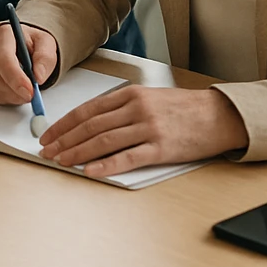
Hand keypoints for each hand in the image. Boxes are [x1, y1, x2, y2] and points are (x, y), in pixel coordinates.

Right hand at [0, 20, 58, 103]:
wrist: (19, 45)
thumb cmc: (30, 43)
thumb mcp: (45, 43)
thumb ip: (45, 58)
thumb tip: (38, 77)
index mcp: (1, 33)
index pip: (3, 56)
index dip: (15, 77)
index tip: (30, 91)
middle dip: (12, 90)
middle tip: (29, 96)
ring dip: (8, 95)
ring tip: (23, 92)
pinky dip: (1, 97)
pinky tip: (12, 91)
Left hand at [38, 86, 248, 177]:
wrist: (218, 115)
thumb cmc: (182, 108)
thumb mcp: (148, 98)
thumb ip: (120, 108)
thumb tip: (88, 124)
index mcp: (129, 94)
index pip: (87, 110)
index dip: (64, 124)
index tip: (49, 135)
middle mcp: (136, 109)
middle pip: (90, 126)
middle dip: (65, 140)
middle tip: (48, 151)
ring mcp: (148, 128)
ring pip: (104, 141)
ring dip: (78, 153)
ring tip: (62, 161)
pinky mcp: (161, 148)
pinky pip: (127, 158)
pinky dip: (106, 165)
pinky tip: (91, 171)